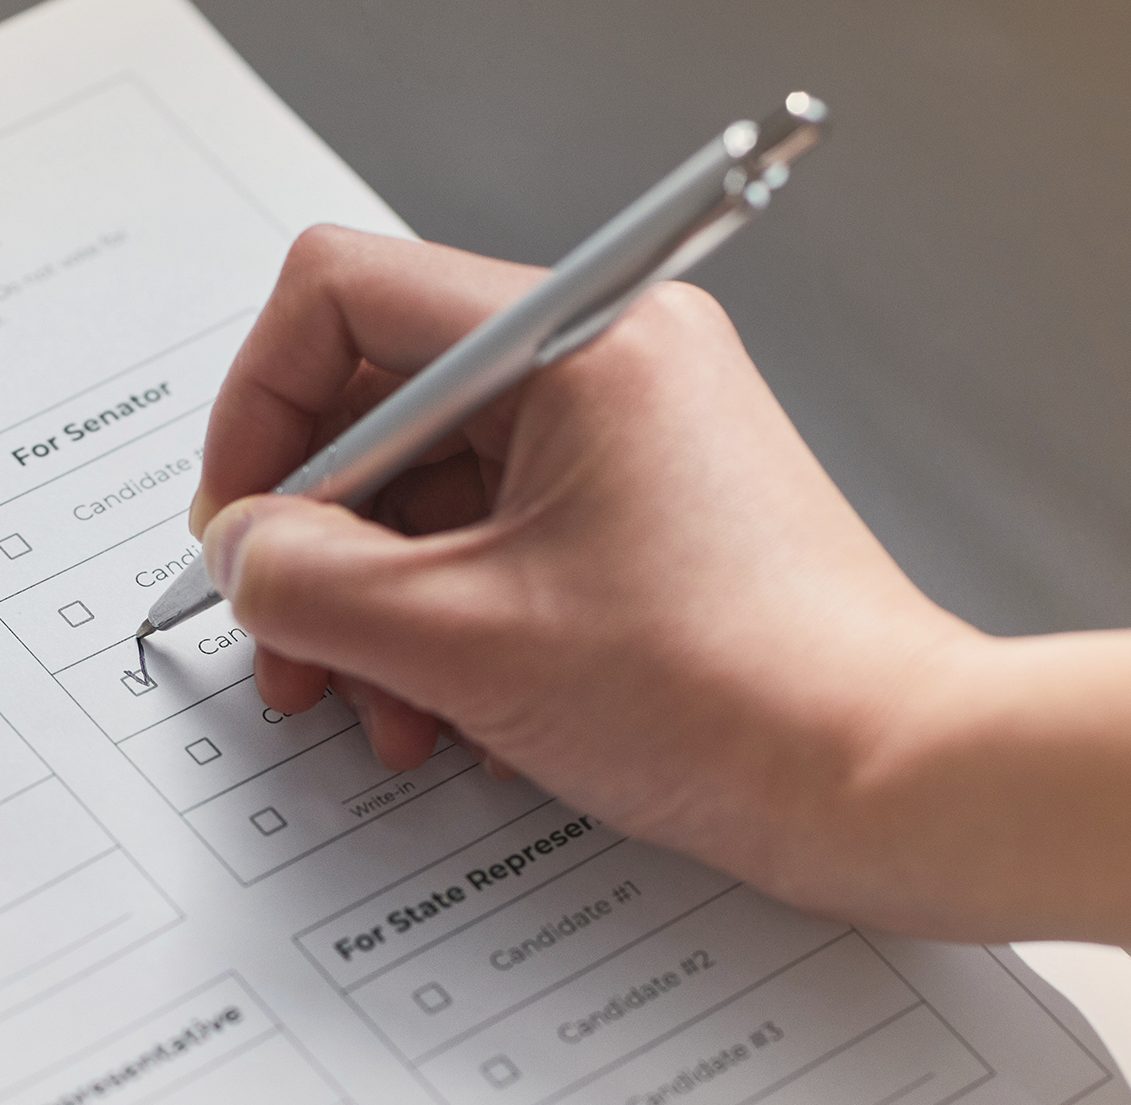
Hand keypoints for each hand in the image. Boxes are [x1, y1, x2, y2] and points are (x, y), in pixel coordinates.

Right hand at [192, 228, 1130, 973]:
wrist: (892, 782)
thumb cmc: (730, 697)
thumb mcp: (464, 643)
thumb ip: (312, 583)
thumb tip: (243, 554)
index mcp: (576, 340)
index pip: (345, 297)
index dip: (260, 410)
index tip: (239, 522)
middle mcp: (612, 362)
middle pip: (389, 404)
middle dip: (321, 540)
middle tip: (286, 642)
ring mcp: (637, 439)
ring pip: (441, 489)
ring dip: (382, 605)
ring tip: (378, 710)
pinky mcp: (654, 516)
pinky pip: (506, 538)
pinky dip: (454, 623)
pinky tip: (452, 716)